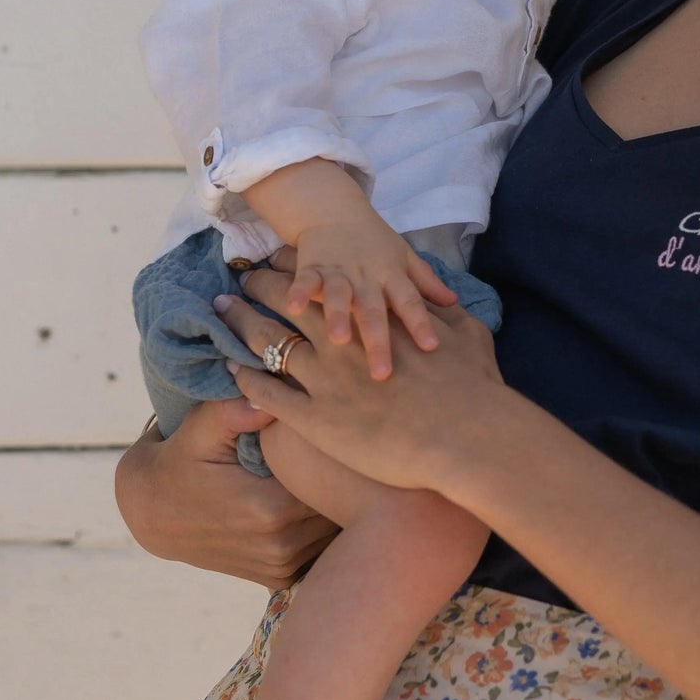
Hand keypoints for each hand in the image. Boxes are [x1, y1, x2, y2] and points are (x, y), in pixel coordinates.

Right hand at [114, 397, 338, 587]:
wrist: (152, 514)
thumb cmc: (180, 462)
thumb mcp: (198, 430)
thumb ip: (233, 411)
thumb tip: (267, 399)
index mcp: (270, 508)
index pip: (336, 480)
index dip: (345, 456)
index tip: (346, 435)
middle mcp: (281, 545)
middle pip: (344, 509)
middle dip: (350, 483)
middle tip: (356, 453)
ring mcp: (281, 567)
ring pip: (337, 532)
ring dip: (341, 507)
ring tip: (344, 477)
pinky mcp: (280, 578)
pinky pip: (321, 551)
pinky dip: (324, 530)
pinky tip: (320, 505)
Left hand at [217, 262, 508, 498]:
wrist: (469, 441)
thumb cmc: (476, 392)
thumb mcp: (469, 336)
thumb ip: (447, 314)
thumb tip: (444, 301)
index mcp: (376, 318)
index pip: (330, 283)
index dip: (303, 269)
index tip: (284, 259)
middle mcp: (344, 343)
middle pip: (290, 305)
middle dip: (261, 288)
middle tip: (240, 281)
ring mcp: (327, 381)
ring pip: (269, 343)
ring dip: (242, 324)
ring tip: (223, 313)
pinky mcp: (317, 421)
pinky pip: (268, 395)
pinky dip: (246, 381)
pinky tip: (230, 371)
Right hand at [284, 209, 457, 379]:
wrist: (334, 209)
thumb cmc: (374, 241)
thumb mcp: (404, 258)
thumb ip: (426, 282)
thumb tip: (454, 303)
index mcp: (392, 276)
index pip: (410, 302)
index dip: (420, 323)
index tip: (431, 348)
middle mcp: (367, 277)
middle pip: (375, 310)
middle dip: (378, 341)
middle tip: (382, 373)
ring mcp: (339, 272)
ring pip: (340, 296)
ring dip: (339, 316)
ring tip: (338, 340)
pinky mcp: (311, 267)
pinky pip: (305, 281)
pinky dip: (299, 292)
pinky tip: (294, 308)